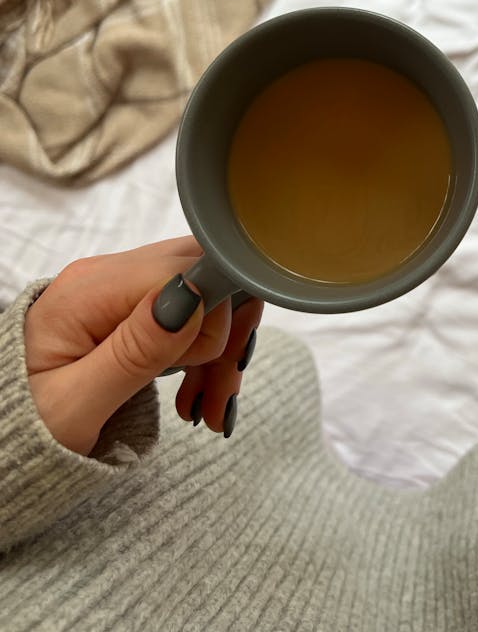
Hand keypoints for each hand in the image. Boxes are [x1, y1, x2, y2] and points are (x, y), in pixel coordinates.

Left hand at [24, 237, 262, 455]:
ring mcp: (120, 288)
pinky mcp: (132, 307)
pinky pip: (191, 313)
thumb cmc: (25, 431)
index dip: (213, 319)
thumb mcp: (76, 406)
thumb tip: (194, 296)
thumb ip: (135, 351)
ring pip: (205, 294)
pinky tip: (196, 394)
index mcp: (89, 291)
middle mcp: (107, 275)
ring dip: (220, 351)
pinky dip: (205, 353)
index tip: (210, 372)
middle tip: (218, 398)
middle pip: (202, 274)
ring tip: (209, 408)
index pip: (186, 271)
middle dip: (226, 335)